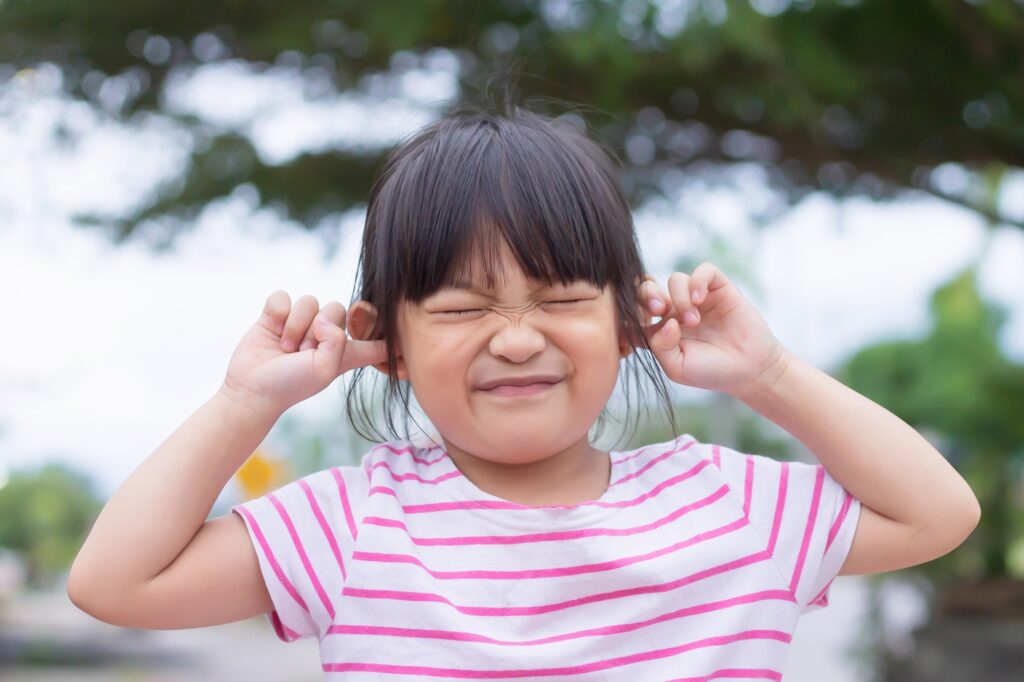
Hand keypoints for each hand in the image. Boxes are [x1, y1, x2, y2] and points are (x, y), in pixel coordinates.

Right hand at [218, 291, 387, 415]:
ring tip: (286, 347)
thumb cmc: (290, 385)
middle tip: (302, 350)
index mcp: (345, 352)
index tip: (404, 331)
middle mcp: (326, 334)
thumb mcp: (325, 370)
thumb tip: (327, 319)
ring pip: (309, 301)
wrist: (252, 390)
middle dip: (318, 327)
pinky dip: (277, 311)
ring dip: (296, 324)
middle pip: (337, 308)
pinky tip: (273, 328)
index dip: (387, 332)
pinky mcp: (276, 315)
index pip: (375, 338)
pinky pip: (283, 296)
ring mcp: (300, 323)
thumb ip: (338, 342)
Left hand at [638, 263, 788, 398]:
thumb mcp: (676, 367)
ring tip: (693, 321)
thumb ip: (660, 346)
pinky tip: (700, 300)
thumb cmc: (711, 371)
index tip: (640, 323)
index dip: (630, 312)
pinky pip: (703, 271)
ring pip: (676, 279)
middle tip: (658, 311)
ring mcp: (697, 299)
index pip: (635, 311)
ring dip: (680, 298)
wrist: (750, 369)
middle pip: (650, 288)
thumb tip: (663, 321)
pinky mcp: (718, 289)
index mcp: (660, 330)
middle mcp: (675, 311)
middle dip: (647, 295)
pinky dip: (697, 281)